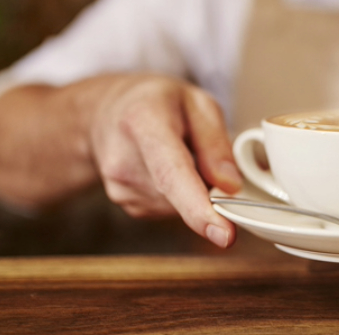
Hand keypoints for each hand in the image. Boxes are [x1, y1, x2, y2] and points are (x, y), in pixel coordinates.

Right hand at [87, 74, 241, 248]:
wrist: (107, 111)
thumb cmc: (157, 102)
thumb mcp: (197, 103)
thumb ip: (216, 143)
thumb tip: (231, 187)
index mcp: (143, 123)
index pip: (172, 174)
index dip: (199, 208)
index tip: (224, 235)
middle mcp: (123, 159)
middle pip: (181, 194)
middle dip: (208, 187)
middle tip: (203, 151)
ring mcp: (120, 187)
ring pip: (180, 206)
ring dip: (193, 188)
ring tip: (177, 152)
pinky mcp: (125, 204)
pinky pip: (171, 209)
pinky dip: (180, 194)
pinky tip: (165, 168)